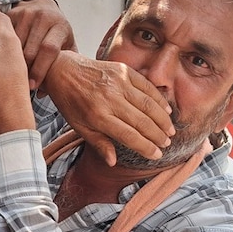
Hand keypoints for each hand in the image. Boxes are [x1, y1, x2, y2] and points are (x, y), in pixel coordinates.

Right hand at [7, 0, 76, 88]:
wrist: (45, 8)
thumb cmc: (56, 33)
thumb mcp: (66, 47)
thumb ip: (60, 69)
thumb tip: (43, 93)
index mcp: (60, 27)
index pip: (49, 50)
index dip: (40, 70)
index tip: (33, 86)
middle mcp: (43, 17)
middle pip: (29, 49)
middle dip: (24, 70)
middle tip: (20, 84)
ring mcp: (26, 13)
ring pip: (15, 44)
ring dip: (12, 61)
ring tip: (11, 74)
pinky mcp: (12, 13)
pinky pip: (3, 35)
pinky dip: (2, 49)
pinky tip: (3, 59)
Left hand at [43, 51, 174, 165]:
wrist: (62, 70)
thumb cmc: (70, 101)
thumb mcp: (79, 126)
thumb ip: (98, 143)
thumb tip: (113, 162)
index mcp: (97, 115)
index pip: (128, 135)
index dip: (146, 147)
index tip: (157, 155)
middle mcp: (110, 98)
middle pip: (142, 121)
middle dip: (158, 135)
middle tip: (167, 144)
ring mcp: (118, 82)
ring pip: (148, 104)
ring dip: (162, 119)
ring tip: (170, 131)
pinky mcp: (123, 70)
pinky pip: (147, 86)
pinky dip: (159, 99)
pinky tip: (166, 110)